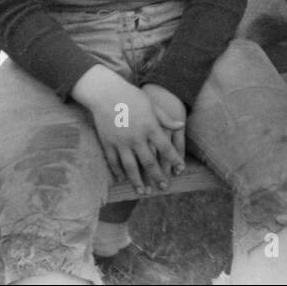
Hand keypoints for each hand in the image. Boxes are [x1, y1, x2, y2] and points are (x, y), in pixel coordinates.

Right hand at [72, 67, 182, 193]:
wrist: (106, 93)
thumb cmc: (132, 97)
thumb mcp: (152, 105)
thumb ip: (165, 119)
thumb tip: (181, 126)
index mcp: (150, 126)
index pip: (165, 148)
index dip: (174, 159)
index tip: (180, 169)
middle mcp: (136, 137)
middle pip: (149, 162)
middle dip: (157, 176)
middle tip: (163, 187)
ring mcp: (120, 142)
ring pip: (130, 167)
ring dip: (137, 181)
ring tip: (142, 192)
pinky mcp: (107, 143)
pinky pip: (113, 162)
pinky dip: (118, 172)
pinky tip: (123, 180)